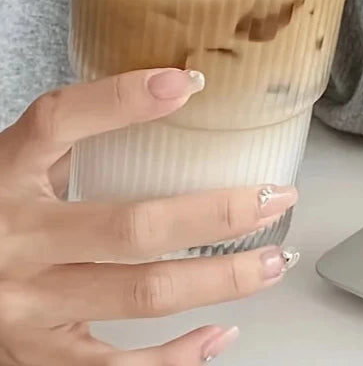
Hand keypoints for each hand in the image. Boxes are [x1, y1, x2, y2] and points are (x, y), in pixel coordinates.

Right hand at [0, 69, 298, 364]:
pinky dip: (177, 358)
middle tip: (277, 197)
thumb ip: (78, 135)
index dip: (123, 98)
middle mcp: (17, 239)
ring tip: (273, 262)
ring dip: (220, 280)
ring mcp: (27, 305)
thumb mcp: (19, 161)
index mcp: (8, 173)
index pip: (60, 120)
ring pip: (142, 295)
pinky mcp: (36, 354)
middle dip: (219, 214)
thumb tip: (172, 93)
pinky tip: (220, 333)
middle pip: (133, 226)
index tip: (189, 83)